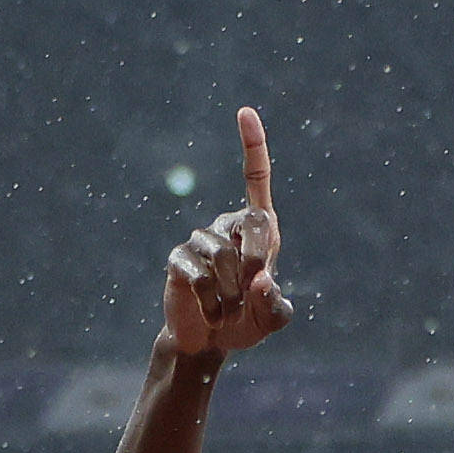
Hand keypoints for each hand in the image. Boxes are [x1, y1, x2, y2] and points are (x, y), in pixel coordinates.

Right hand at [158, 107, 291, 365]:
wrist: (209, 340)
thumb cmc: (246, 322)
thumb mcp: (271, 318)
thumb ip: (275, 304)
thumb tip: (261, 280)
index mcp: (258, 228)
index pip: (255, 179)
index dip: (253, 145)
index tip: (244, 112)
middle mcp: (227, 226)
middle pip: (249, 224)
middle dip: (255, 263)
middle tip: (250, 295)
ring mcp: (200, 240)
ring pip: (221, 257)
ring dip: (230, 292)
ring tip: (227, 308)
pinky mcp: (178, 259)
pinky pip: (198, 275)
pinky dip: (210, 301)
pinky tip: (210, 310)